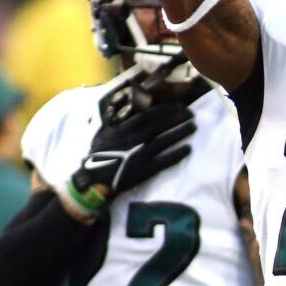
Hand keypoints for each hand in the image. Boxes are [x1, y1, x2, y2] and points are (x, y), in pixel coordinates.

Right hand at [62, 101, 195, 217]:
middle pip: (160, 125)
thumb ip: (112, 120)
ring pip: (164, 140)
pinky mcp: (144, 170)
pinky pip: (164, 161)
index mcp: (124, 129)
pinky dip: (177, 154)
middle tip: (191, 114)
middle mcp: (134, 140)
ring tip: (193, 127)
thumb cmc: (97, 155)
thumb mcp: (102, 133)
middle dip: (177, 117)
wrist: (93, 179)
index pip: (149, 115)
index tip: (177, 107)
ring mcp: (140, 155)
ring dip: (180, 132)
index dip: (165, 109)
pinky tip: (188, 149)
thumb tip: (117, 108)